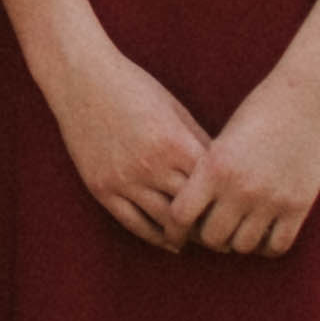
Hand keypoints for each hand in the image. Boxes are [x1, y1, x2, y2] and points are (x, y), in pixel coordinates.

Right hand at [44, 47, 212, 247]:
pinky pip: (133, 223)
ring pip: (164, 223)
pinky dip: (155, 237)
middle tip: (226, 235)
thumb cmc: (133, 87)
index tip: (238, 213)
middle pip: (192, 210)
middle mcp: (151, 165)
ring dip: (185, 236)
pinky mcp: (102, 188)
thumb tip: (222, 174)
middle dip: (211, 225)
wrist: (81, 78)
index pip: (212, 187)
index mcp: (175, 143)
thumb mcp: (174, 109)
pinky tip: (169, 242)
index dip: (227, 203)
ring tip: (201, 240)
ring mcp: (124, 179)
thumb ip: (198, 142)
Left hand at [175, 75, 319, 259]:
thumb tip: (192, 207)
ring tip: (240, 230)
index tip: (180, 229)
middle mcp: (239, 188)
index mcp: (214, 167)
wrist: (309, 98)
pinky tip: (265, 233)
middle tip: (215, 229)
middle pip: (212, 238)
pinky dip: (267, 246)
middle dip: (210, 237)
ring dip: (239, 241)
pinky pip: (276, 247)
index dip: (176, 227)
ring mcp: (270, 200)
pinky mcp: (298, 206)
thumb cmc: (262, 110)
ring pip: (243, 246)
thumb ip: (209, 172)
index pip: (180, 216)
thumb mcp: (225, 138)